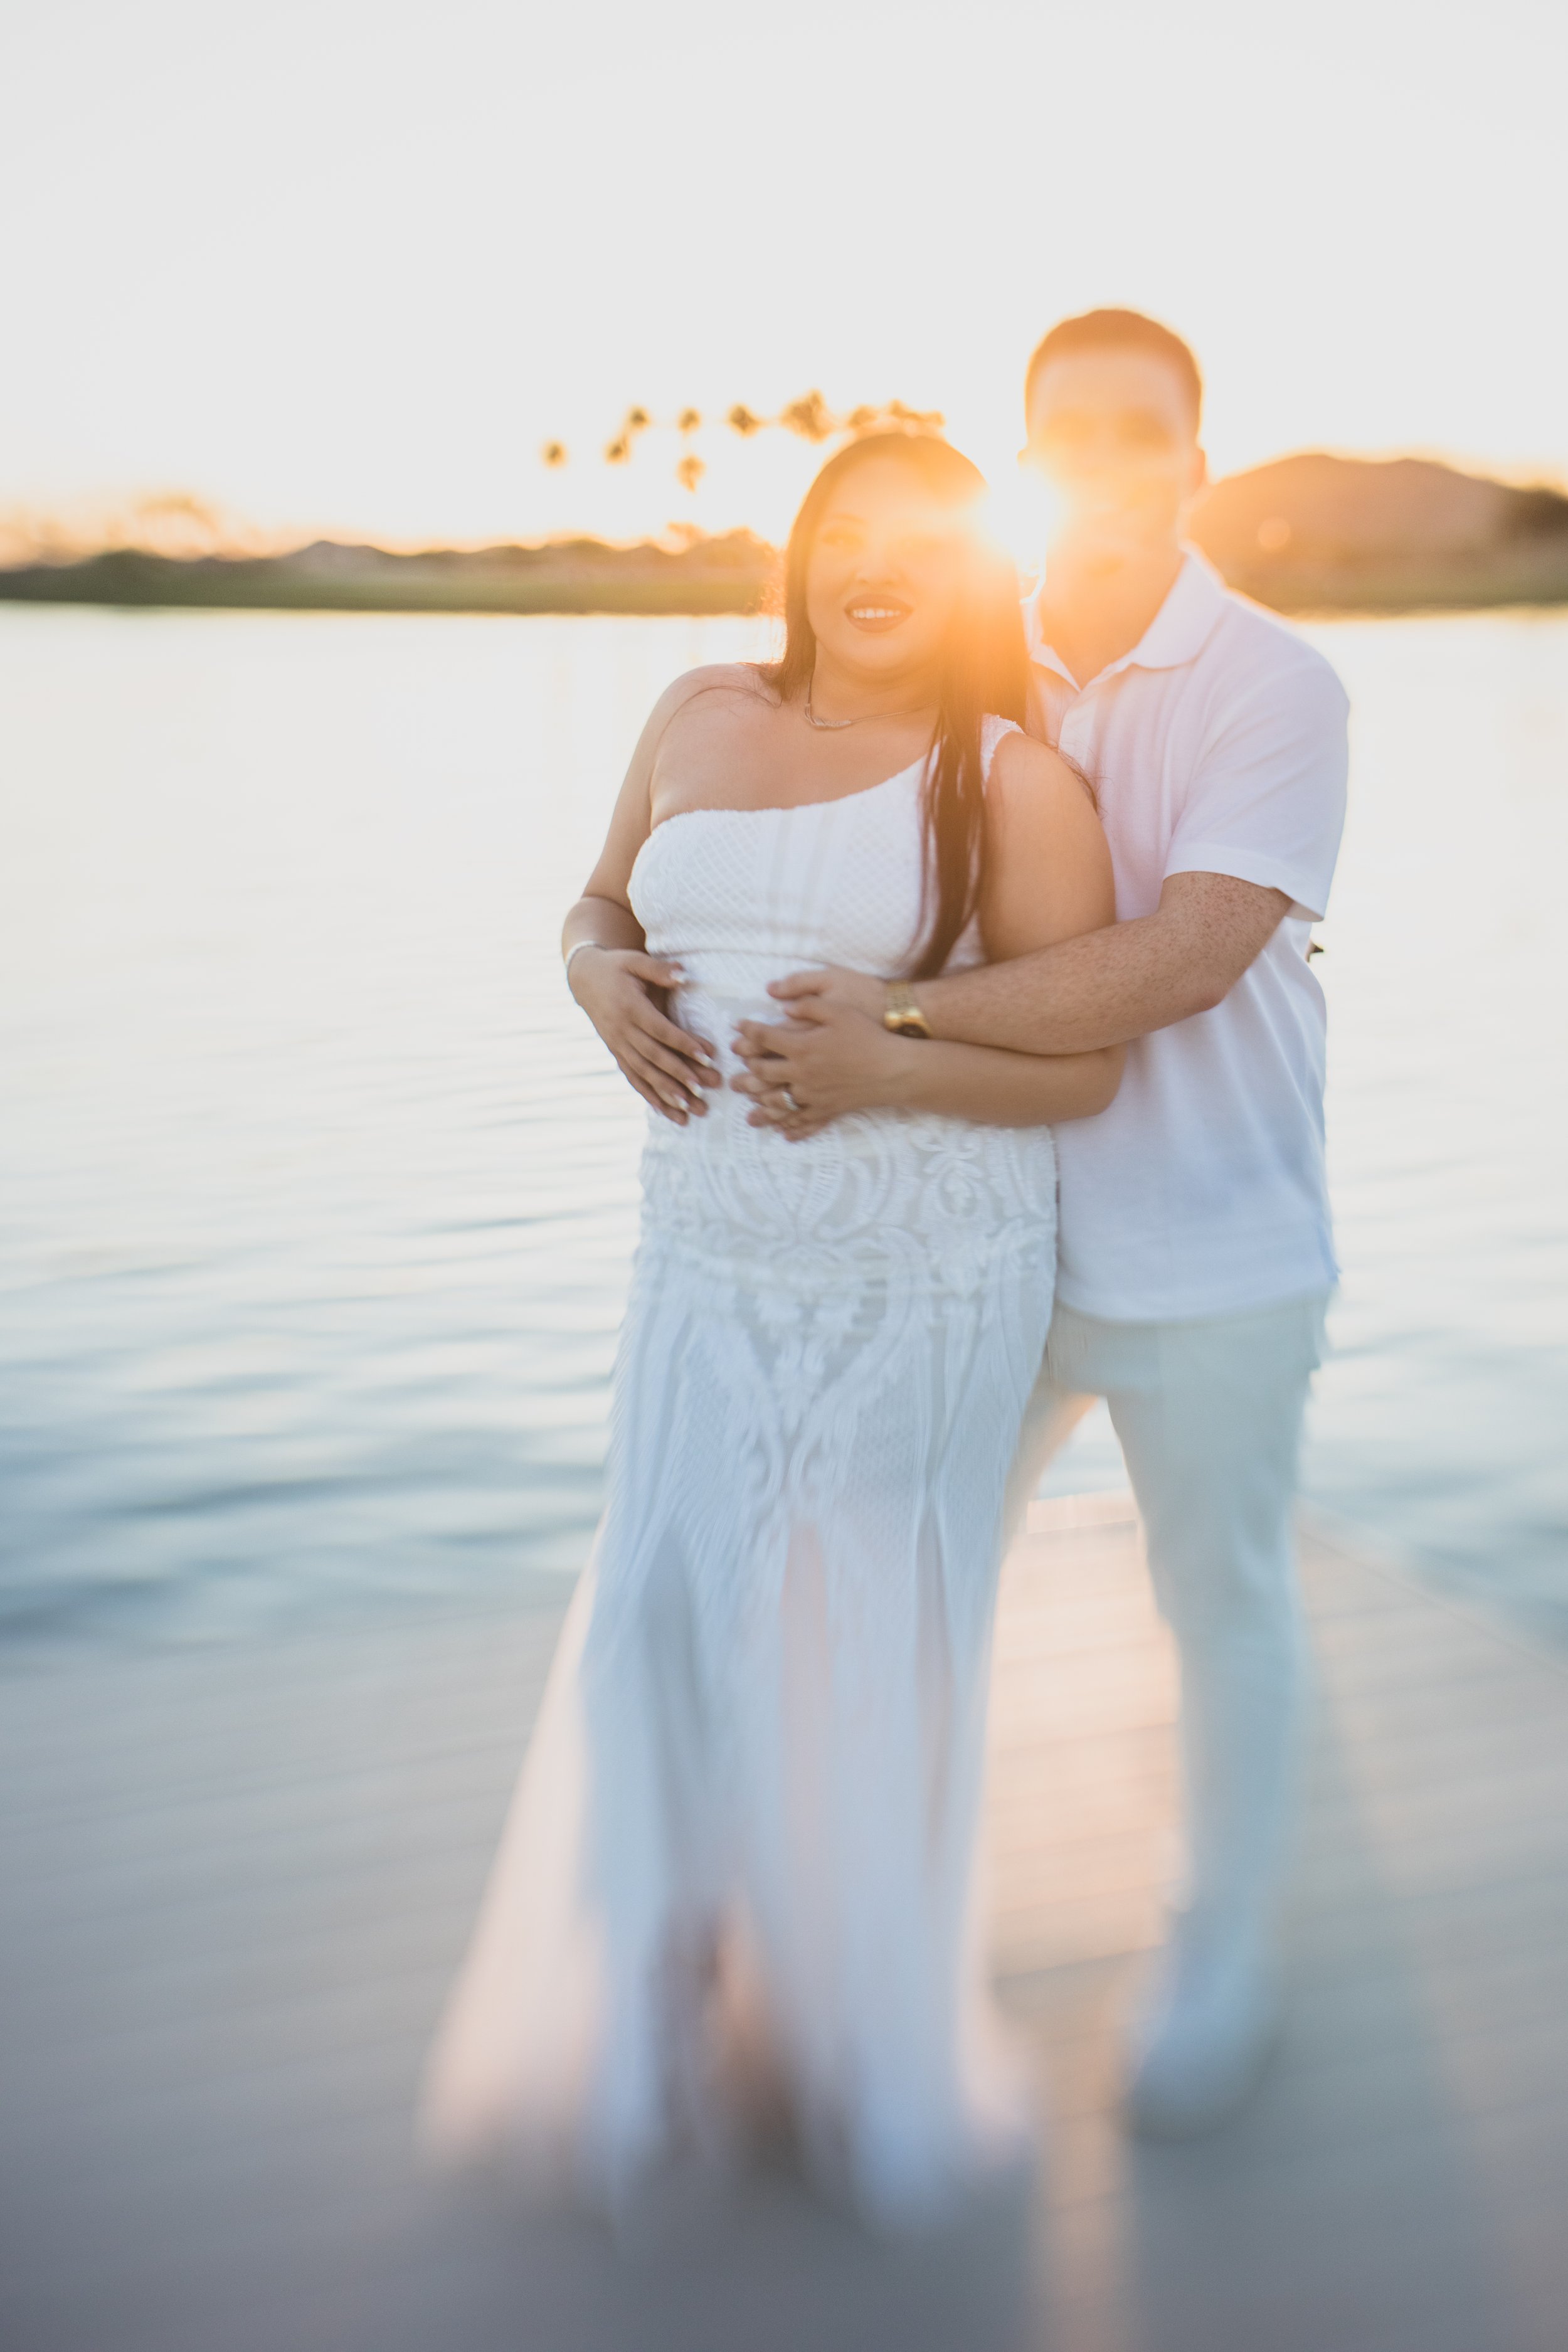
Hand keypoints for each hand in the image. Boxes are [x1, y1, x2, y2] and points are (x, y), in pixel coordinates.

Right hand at [568, 946, 719, 1123]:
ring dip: (665, 1093)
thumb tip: (684, 975)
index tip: (707, 1055)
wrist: (584, 978)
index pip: (660, 1029)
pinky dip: (649, 1095)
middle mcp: (621, 1030)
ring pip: (643, 1073)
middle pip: (653, 1057)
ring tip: (688, 1110)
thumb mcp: (635, 960)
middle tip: (703, 1090)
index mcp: (630, 1007)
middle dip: (679, 1075)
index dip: (683, 1043)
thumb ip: (659, 969)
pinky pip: (632, 1077)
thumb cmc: (616, 967)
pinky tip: (665, 1111)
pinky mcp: (615, 1052)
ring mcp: (617, 1044)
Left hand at [730, 967, 909, 1139]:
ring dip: (760, 1109)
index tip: (738, 1027)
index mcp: (801, 1047)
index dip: (748, 1031)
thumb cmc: (868, 1036)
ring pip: (779, 1105)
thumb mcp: (838, 1010)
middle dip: (745, 1076)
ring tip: (748, 1115)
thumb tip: (782, 1006)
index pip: (765, 1038)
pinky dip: (793, 1128)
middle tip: (732, 1079)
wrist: (894, 1069)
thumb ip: (808, 1005)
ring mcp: (813, 1095)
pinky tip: (784, 1133)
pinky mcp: (828, 1109)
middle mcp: (801, 1074)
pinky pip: (805, 1121)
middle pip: (764, 1075)